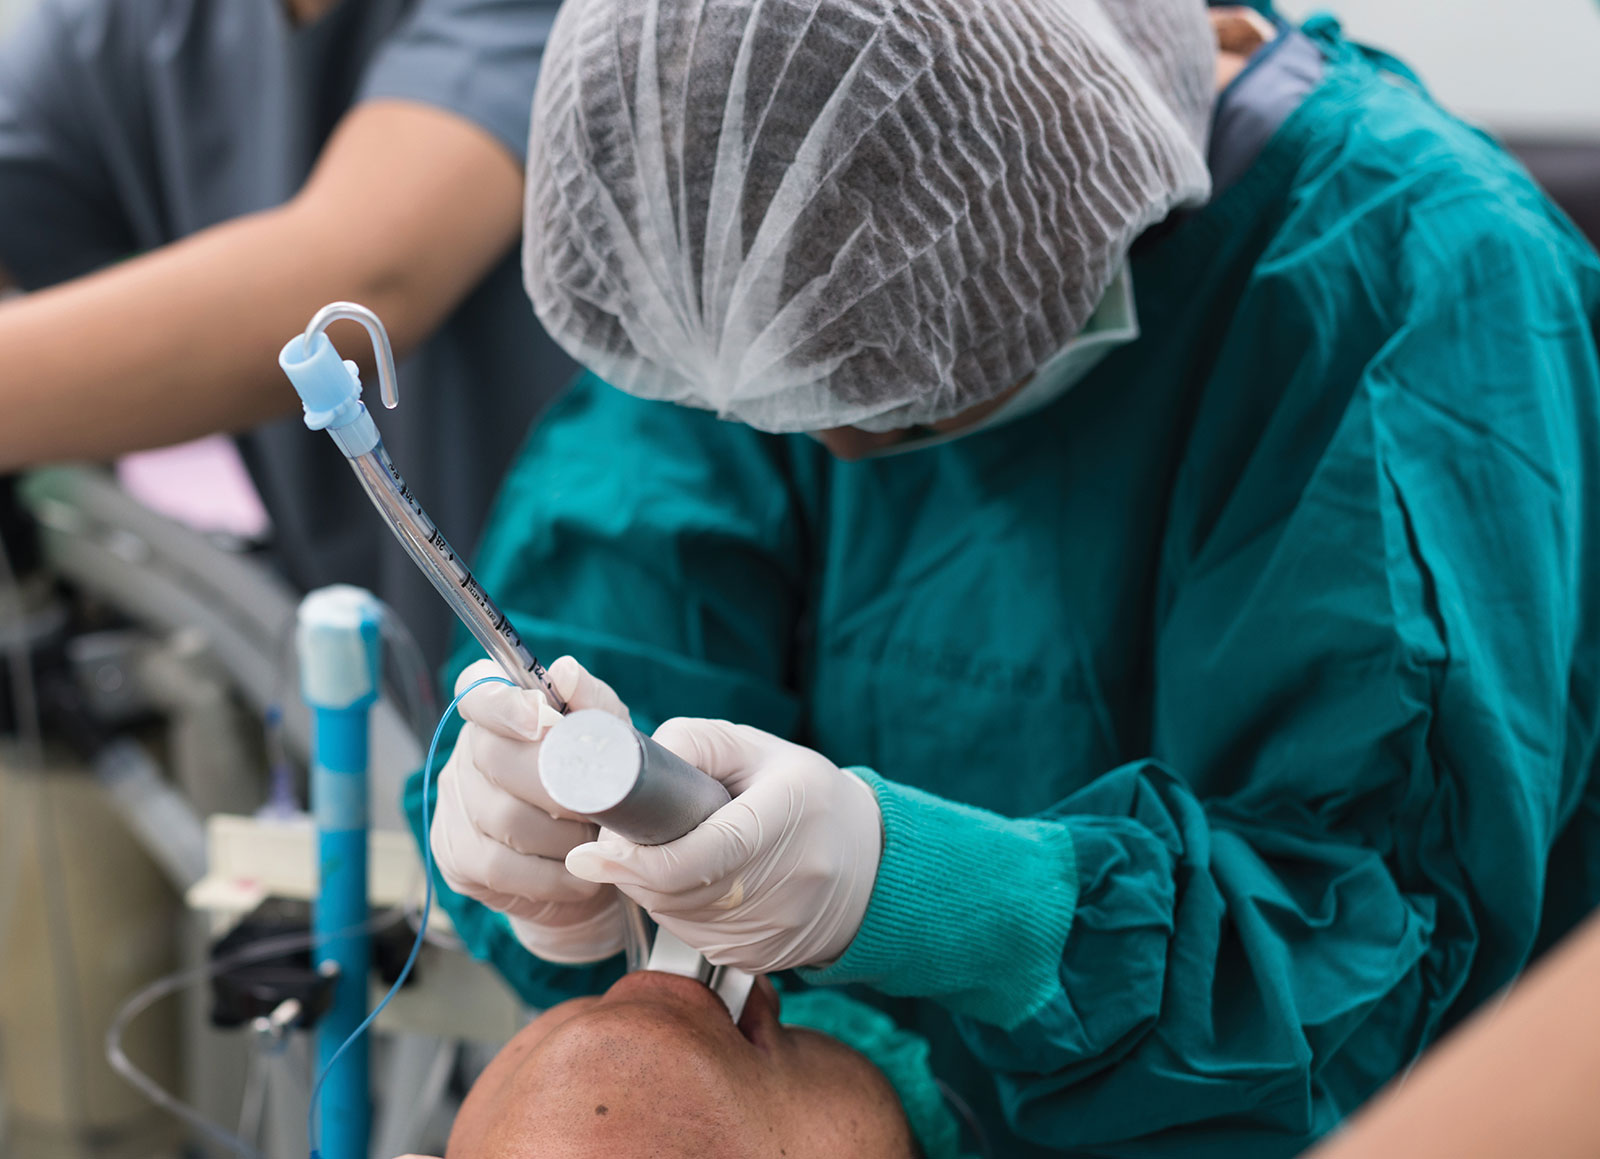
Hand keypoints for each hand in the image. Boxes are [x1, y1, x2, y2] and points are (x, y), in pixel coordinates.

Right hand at [431, 656, 630, 963]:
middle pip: (496, 757)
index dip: (503, 703)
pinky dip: (549, 874)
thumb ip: (592, 704)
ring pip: (503, 817)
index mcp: (499, 714)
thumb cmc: (596, 788)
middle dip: (557, 783)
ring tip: (593, 839)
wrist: (588, 865)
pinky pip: (499, 866)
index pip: (478, 690)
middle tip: (597, 802)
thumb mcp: (608, 741)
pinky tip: (576, 874)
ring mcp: (454, 806)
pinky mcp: (456, 856)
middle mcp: (466, 754)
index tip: (541, 719)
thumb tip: (566, 671)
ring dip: (561, 835)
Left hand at [565, 720, 881, 973]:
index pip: (701, 854)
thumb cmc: (806, 796)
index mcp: (789, 815)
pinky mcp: (764, 959)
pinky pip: (694, 939)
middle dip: (633, 868)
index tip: (591, 852)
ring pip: (678, 918)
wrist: (870, 865)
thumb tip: (629, 766)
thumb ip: (696, 744)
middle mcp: (790, 881)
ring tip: (667, 853)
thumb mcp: (758, 751)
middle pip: (678, 890)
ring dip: (651, 889)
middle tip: (620, 839)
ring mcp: (777, 929)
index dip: (638, 859)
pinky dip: (678, 911)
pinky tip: (695, 884)